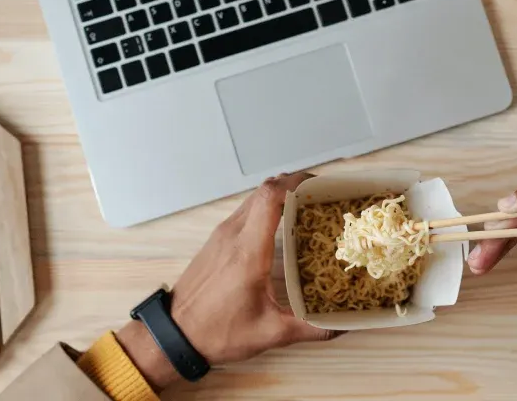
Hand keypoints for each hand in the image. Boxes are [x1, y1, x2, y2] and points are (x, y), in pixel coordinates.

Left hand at [117, 173, 335, 389]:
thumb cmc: (218, 332)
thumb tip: (342, 325)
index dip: (295, 182)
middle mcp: (233, 235)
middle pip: (263, 191)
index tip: (319, 185)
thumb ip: (309, 329)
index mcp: (248, 251)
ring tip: (305, 208)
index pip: (270, 197)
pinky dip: (264, 209)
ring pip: (253, 200)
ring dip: (278, 196)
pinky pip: (244, 213)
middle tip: (320, 196)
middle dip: (292, 186)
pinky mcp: (216, 242)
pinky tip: (280, 227)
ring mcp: (221, 235)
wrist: (174, 335)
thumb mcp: (269, 333)